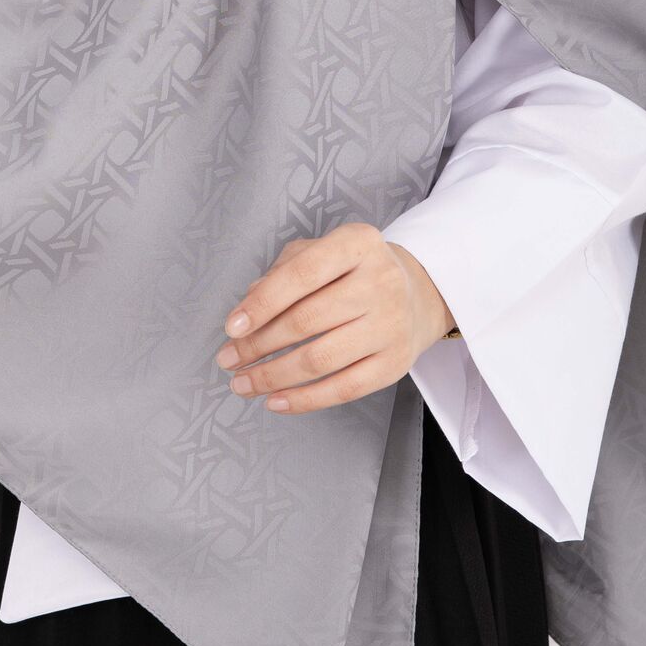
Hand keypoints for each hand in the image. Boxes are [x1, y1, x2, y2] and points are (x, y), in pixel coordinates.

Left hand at [215, 222, 454, 414]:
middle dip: (258, 344)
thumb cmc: (353, 270)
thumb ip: (282, 272)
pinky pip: (343, 389)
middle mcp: (380, 282)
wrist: (417, 293)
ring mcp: (391, 325)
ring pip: (320, 359)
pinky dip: (304, 400)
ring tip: (242, 383)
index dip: (262, 303)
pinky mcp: (395, 364)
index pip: (301, 274)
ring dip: (273, 376)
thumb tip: (248, 308)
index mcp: (357, 243)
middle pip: (306, 320)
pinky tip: (275, 401)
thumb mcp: (321, 252)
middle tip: (227, 359)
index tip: (231, 326)